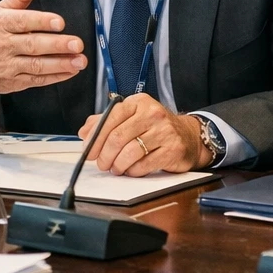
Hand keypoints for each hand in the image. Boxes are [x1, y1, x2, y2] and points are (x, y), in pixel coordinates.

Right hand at [0, 0, 85, 104]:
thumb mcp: (1, 10)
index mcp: (1, 23)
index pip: (22, 21)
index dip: (42, 22)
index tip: (60, 22)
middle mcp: (3, 45)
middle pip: (32, 45)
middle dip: (57, 45)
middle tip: (77, 44)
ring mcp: (8, 66)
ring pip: (36, 66)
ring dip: (60, 64)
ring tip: (80, 60)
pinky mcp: (14, 82)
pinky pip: (37, 80)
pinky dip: (56, 77)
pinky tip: (71, 71)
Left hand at [78, 94, 204, 176]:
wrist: (188, 136)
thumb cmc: (155, 127)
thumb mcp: (130, 117)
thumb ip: (105, 122)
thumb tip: (84, 132)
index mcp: (139, 102)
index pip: (110, 117)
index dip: (95, 137)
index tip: (88, 151)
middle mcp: (153, 113)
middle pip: (118, 137)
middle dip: (104, 155)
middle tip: (102, 164)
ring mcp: (164, 131)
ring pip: (129, 153)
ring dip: (118, 165)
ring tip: (116, 168)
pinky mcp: (172, 149)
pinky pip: (144, 165)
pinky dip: (133, 171)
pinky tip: (132, 169)